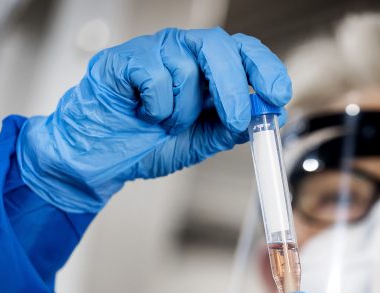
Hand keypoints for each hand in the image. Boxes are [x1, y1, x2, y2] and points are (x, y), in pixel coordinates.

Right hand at [17, 27, 290, 212]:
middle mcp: (182, 53)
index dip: (265, 68)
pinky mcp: (124, 59)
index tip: (278, 94)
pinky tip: (144, 113)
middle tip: (236, 119)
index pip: (243, 52)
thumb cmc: (146, 143)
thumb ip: (230, 128)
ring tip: (164, 123)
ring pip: (186, 67)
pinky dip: (156, 106)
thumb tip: (268, 115)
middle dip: (233, 87)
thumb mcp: (199, 142)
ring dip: (182, 109)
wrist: (101, 158)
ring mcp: (153, 52)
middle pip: (220, 47)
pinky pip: (155, 75)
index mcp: (206, 70)